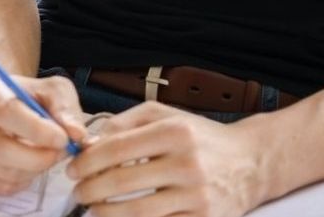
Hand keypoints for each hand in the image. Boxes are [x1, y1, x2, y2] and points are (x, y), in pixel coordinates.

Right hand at [0, 71, 88, 195]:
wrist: (8, 105)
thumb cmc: (32, 97)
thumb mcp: (54, 91)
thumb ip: (67, 109)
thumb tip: (77, 135)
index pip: (7, 112)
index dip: (38, 131)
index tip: (63, 139)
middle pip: (1, 148)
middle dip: (39, 158)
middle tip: (60, 153)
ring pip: (3, 171)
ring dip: (34, 170)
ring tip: (46, 155)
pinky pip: (0, 185)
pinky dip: (23, 182)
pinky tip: (29, 165)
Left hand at [67, 101, 267, 216]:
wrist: (251, 162)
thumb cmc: (199, 137)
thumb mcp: (164, 115)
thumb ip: (123, 123)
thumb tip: (87, 144)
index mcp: (175, 132)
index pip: (115, 149)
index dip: (85, 162)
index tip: (72, 170)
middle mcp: (188, 163)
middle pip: (121, 183)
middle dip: (88, 190)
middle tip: (77, 193)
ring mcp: (199, 196)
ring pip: (136, 213)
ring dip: (105, 214)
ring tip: (93, 210)